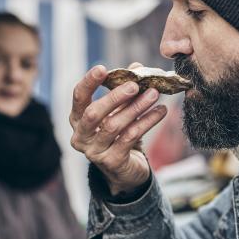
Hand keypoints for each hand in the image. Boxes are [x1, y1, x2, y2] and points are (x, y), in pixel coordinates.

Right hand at [70, 64, 166, 194]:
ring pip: (114, 125)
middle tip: (135, 84)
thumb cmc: (119, 134)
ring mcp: (94, 152)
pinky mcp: (112, 162)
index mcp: (77, 119)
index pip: (79, 97)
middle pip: (93, 113)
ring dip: (136, 107)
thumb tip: (136, 67)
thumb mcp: (120, 111)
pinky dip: (147, 121)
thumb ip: (124, 90)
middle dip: (115, 97)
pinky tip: (161, 111)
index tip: (102, 68)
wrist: (126, 171)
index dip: (89, 82)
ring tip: (154, 94)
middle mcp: (81, 136)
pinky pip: (130, 137)